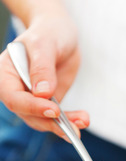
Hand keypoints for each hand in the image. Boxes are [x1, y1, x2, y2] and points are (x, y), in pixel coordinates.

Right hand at [0, 13, 88, 138]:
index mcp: (6, 74)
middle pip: (29, 115)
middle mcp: (16, 91)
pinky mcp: (49, 104)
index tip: (53, 110)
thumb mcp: (44, 44)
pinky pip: (58, 118)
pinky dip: (71, 120)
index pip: (13, 97)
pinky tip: (83, 119)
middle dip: (51, 123)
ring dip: (64, 125)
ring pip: (44, 120)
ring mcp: (32, 100)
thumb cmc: (48, 32)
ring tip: (83, 121)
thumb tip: (42, 93)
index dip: (32, 107)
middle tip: (73, 128)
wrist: (60, 34)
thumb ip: (42, 67)